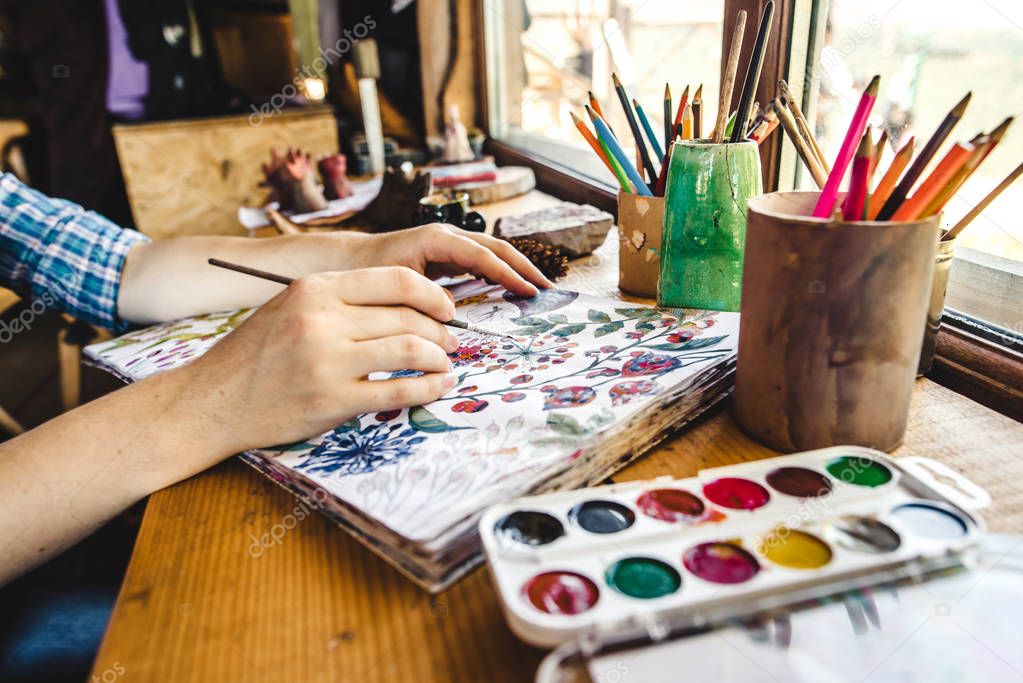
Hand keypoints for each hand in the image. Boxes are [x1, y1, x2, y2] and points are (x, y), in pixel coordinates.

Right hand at [179, 267, 459, 452]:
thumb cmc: (256, 354)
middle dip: (441, 332)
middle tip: (452, 343)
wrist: (213, 401)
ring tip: (445, 365)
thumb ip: (340, 300)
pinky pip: (399, 391)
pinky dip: (428, 389)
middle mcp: (323, 319)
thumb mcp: (291, 306)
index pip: (397, 281)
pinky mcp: (333, 400)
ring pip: (411, 351)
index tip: (447, 309)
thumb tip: (404, 305)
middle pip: (408, 318)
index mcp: (317, 289)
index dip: (434, 295)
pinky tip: (437, 387)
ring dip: (440, 359)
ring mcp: (328, 361)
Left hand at [341, 224, 552, 295]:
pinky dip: (501, 272)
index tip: (530, 293)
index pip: (483, 255)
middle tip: (548, 289)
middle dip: (524, 267)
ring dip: (517, 268)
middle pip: (496, 247)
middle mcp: (446, 235)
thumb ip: (422, 302)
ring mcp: (449, 241)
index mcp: (435, 239)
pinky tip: (515, 288)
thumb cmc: (367, 274)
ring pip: (492, 251)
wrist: (351, 260)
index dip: (509, 274)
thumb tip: (452, 317)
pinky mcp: (448, 253)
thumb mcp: (393, 290)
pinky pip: (482, 259)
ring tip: (539, 288)